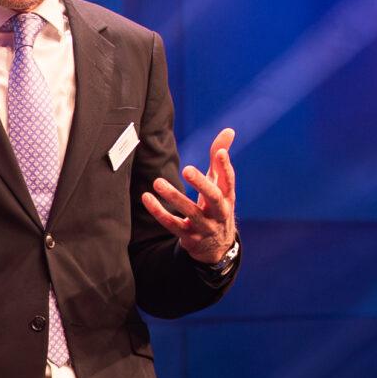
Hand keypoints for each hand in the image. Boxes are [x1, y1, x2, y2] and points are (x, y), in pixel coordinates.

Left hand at [140, 127, 236, 263]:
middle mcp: (219, 212)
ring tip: (158, 182)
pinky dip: (159, 212)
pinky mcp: (188, 237)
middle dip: (201, 184)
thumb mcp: (221, 185)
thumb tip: (229, 130)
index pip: (229, 181)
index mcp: (228, 197)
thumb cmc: (216, 207)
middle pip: (212, 198)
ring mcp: (204, 226)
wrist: (217, 247)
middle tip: (187, 169)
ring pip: (190, 212)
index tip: (220, 153)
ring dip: (174, 197)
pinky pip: (172, 225)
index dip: (225, 167)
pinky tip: (147, 198)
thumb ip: (220, 159)